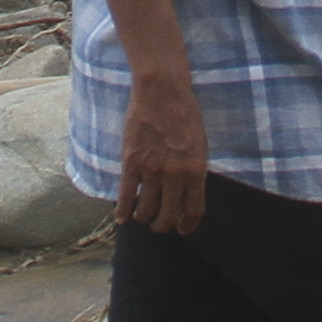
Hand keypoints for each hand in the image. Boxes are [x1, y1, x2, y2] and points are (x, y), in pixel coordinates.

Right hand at [118, 86, 211, 233]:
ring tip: (142, 219)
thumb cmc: (185, 113)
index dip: (188, 225)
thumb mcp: (200, 143)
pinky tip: (121, 219)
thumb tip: (190, 190)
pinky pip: (126, 195)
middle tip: (160, 226)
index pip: (193, 210)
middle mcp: (174, 174)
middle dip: (164, 226)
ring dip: (144, 219)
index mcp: (195, 170)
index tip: (183, 230)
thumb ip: (195, 169)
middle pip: (168, 215)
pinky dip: (123, 210)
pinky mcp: (131, 162)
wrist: (162, 92)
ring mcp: (151, 170)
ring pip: (146, 209)